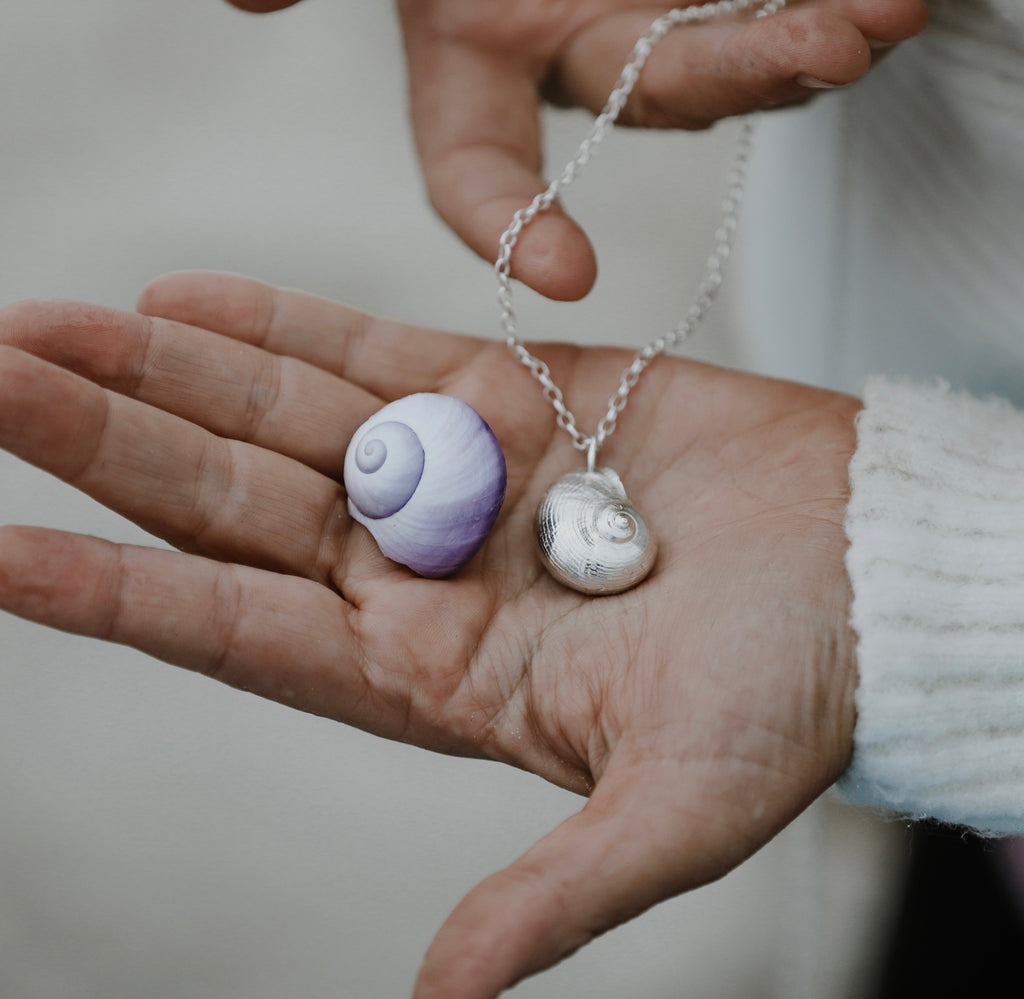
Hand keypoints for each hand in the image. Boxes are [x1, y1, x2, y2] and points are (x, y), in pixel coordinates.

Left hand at [0, 273, 858, 998]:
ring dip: (166, 369)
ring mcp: (459, 475)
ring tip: (46, 324)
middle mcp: (420, 574)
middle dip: (108, 444)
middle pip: (231, 506)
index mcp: (432, 680)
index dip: (118, 595)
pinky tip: (182, 300)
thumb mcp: (676, 810)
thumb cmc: (797, 693)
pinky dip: (279, 326)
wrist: (874, 570)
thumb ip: (552, 898)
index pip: (238, 634)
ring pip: (280, 416)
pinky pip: (370, 355)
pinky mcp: (512, 393)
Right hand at [226, 0, 926, 298]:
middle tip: (822, 52)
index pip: (473, 168)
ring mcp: (656, 10)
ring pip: (737, 47)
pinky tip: (896, 0)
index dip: (504, 224)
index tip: (558, 270)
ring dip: (809, 41)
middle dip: (734, 74)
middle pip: (652, 97)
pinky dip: (836, 3)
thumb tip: (244, 2)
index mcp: (477, 55)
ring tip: (885, 16)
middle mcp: (573, 49)